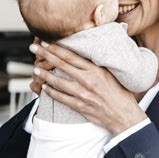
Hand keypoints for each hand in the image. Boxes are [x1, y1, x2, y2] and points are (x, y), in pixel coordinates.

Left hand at [32, 42, 147, 134]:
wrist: (124, 116)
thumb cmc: (120, 94)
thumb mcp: (112, 74)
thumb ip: (98, 65)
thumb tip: (88, 53)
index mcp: (95, 70)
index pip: (71, 56)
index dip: (57, 48)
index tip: (46, 41)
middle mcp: (87, 81)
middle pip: (61, 65)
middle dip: (45, 55)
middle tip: (33, 48)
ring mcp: (82, 94)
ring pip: (58, 82)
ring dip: (45, 75)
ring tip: (36, 69)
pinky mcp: (80, 106)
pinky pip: (61, 98)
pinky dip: (51, 92)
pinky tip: (44, 88)